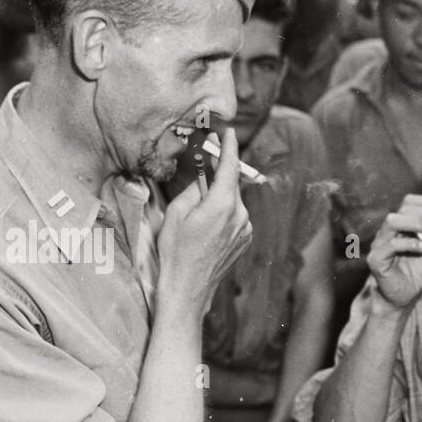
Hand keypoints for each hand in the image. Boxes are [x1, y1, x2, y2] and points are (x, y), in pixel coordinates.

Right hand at [156, 127, 250, 308]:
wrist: (188, 288)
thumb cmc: (176, 251)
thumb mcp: (176, 213)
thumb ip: (194, 189)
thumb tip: (204, 179)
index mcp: (222, 205)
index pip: (230, 167)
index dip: (229, 147)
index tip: (229, 133)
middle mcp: (240, 215)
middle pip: (231, 184)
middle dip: (219, 174)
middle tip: (204, 165)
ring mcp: (245, 229)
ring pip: (233, 202)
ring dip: (218, 198)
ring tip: (197, 212)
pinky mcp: (245, 240)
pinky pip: (235, 217)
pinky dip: (223, 213)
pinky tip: (206, 227)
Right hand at [367, 195, 421, 310]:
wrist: (402, 300)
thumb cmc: (415, 276)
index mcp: (400, 227)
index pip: (408, 203)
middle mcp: (388, 232)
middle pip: (402, 209)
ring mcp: (380, 244)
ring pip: (393, 221)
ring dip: (416, 223)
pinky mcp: (376, 259)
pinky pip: (391, 245)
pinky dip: (409, 243)